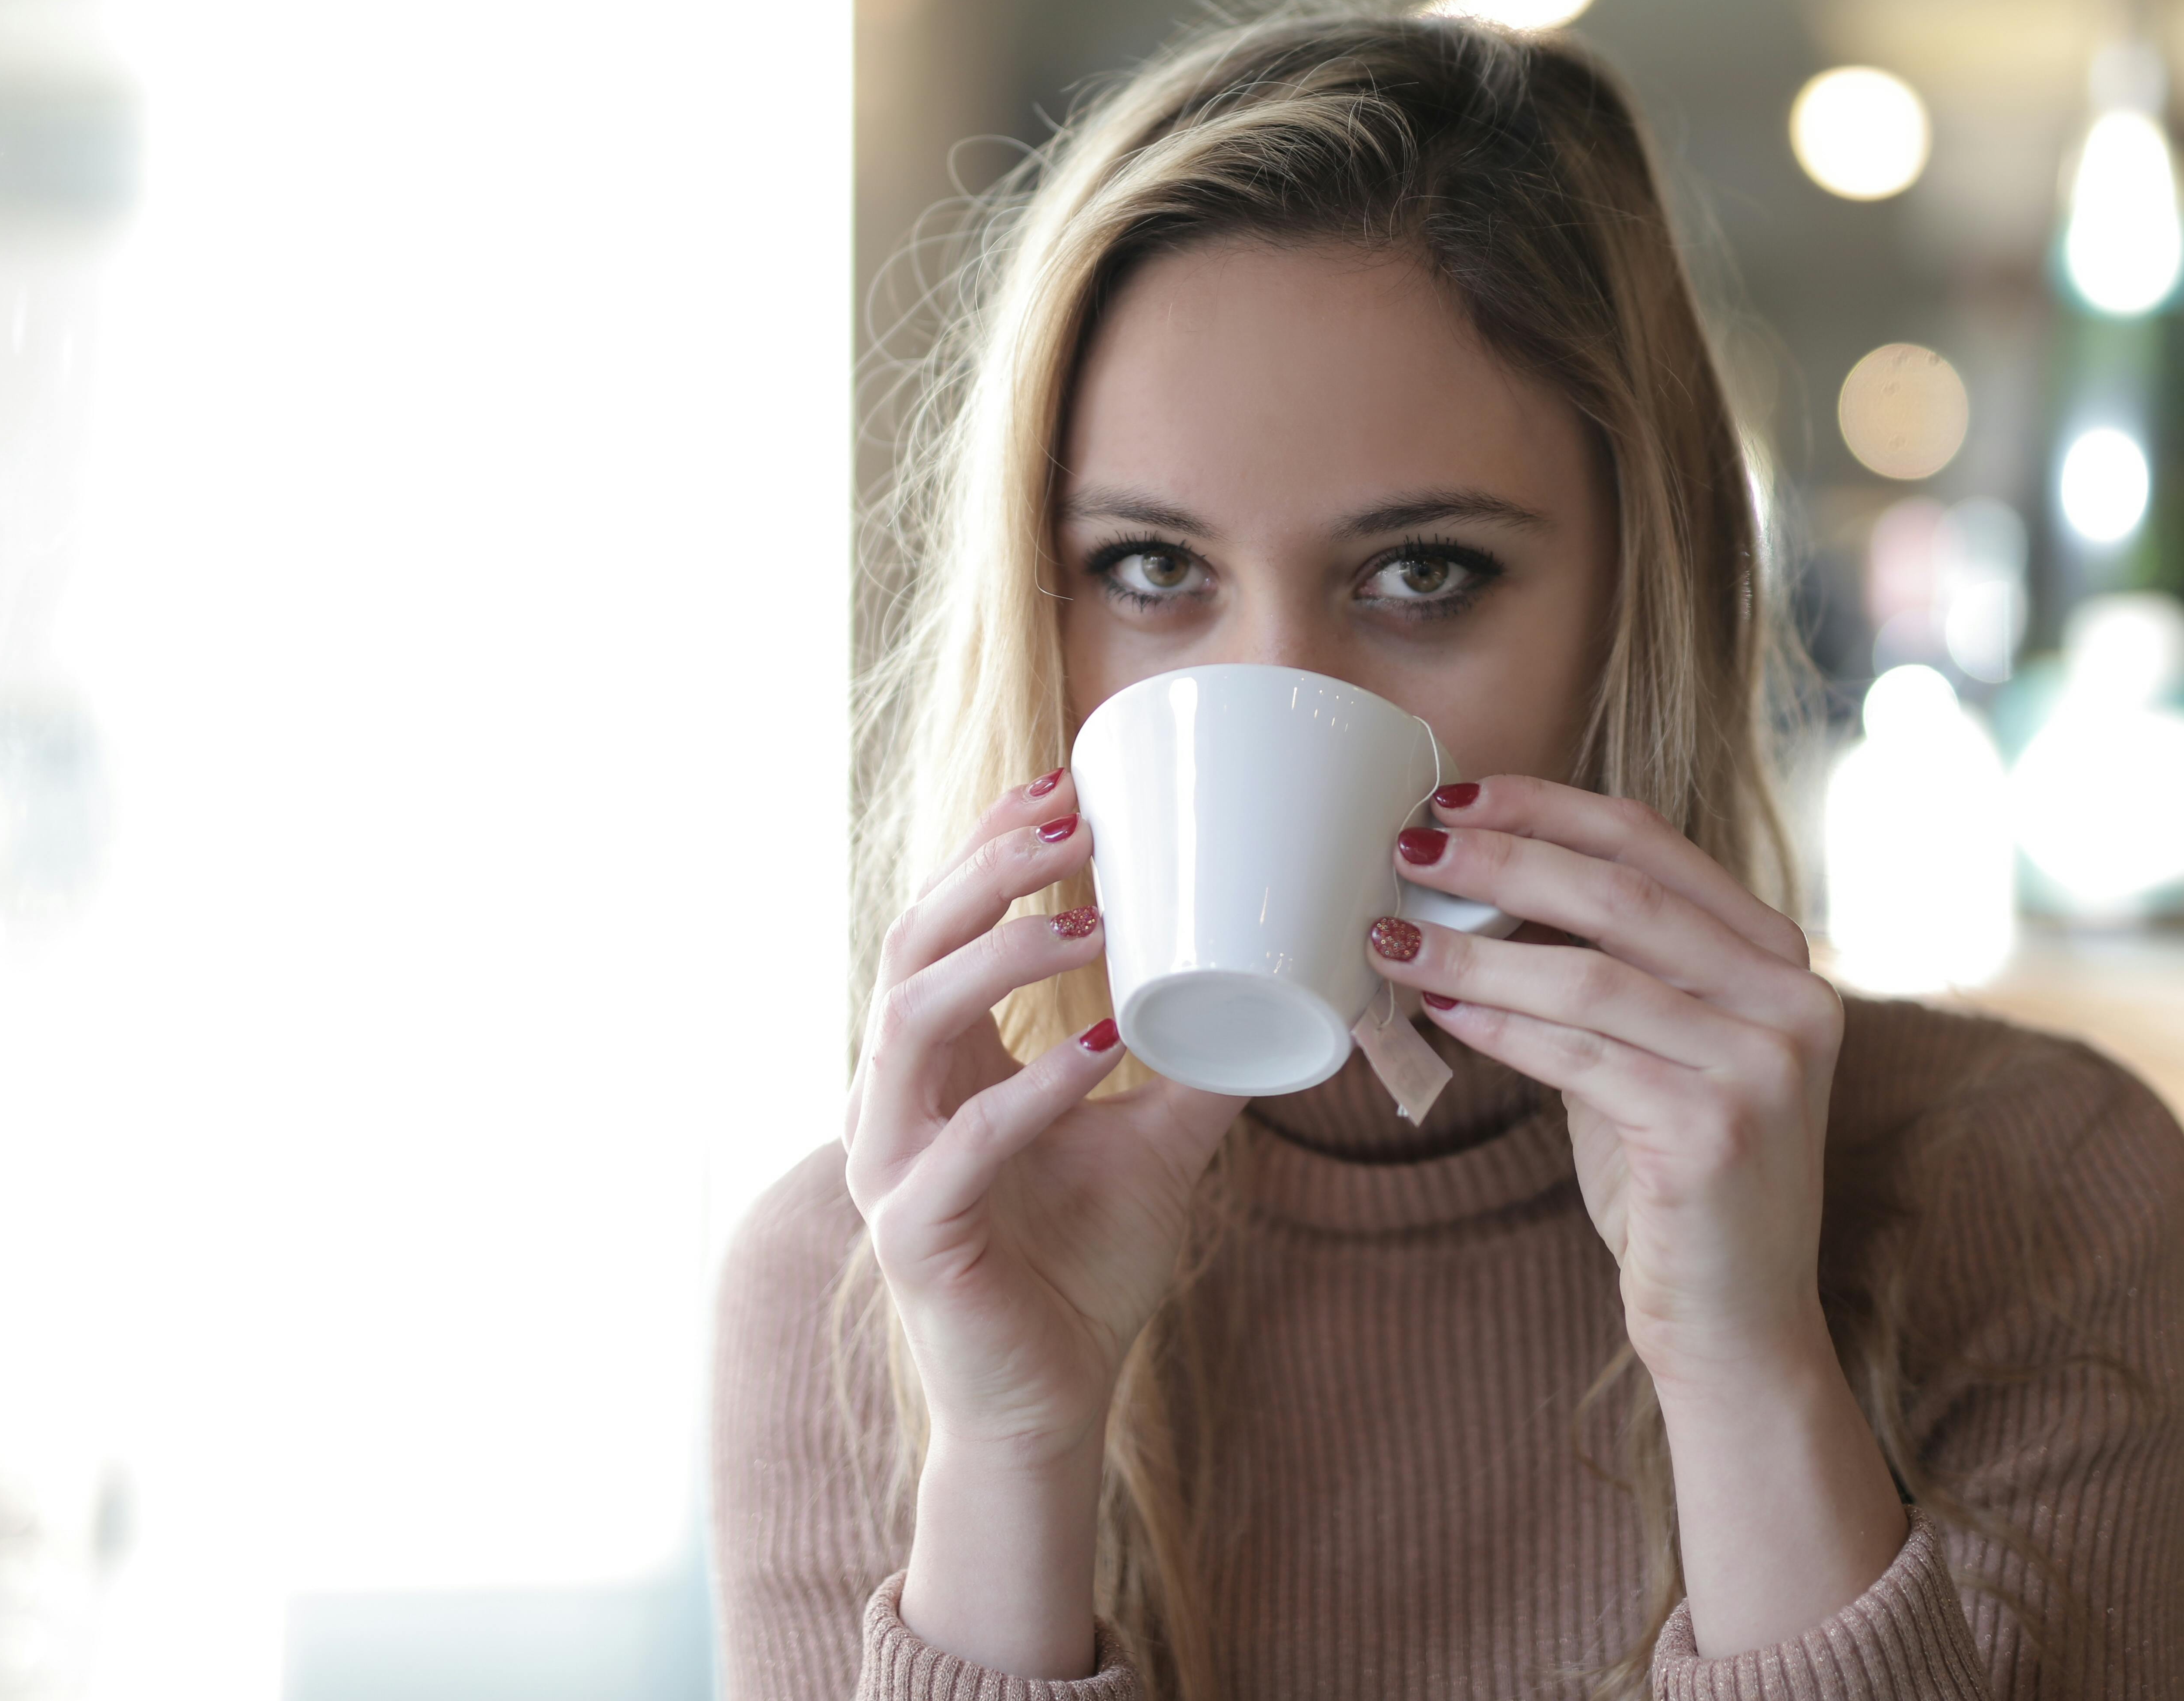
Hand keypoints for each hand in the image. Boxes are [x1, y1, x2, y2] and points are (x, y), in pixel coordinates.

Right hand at [844, 770, 1244, 1467]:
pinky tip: (1093, 1052)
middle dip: (987, 874)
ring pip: (907, 1025)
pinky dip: (1030, 1090)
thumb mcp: (1159, 1136)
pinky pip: (960, 1143)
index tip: (1062, 784)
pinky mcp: (911, 1233)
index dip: (987, 849)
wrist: (1054, 1399)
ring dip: (999, 961)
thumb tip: (1295, 984)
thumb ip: (1203, 1061)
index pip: (939, 925)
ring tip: (1089, 922)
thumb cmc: (1085, 1262)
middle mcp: (894, 1098)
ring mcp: (889, 1164)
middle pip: (911, 947)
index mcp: (937, 1063)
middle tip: (1074, 824)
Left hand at [1367, 776, 1902, 1656]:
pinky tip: (1436, 1013)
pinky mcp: (1717, 1134)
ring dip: (1476, 952)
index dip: (1549, 809)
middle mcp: (1792, 999)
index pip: (1655, 845)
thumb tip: (1479, 891)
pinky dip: (1500, 1029)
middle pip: (1622, 894)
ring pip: (1592, 975)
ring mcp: (1764, 1067)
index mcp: (1779, 959)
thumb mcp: (1656, 1054)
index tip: (1457, 796)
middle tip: (1406, 847)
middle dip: (1502, 862)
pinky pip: (1582, 1058)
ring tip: (1391, 937)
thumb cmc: (1678, 1185)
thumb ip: (1606, 974)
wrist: (1738, 1326)